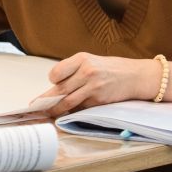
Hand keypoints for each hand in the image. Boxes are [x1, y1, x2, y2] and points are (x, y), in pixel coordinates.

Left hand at [38, 52, 157, 114]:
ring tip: (46, 113)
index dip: (53, 81)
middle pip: (60, 89)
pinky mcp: (100, 100)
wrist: (136, 76)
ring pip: (68, 101)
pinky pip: (81, 107)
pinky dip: (72, 111)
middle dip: (46, 100)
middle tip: (35, 106)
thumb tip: (56, 87)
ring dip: (55, 109)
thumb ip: (74, 71)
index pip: (57, 72)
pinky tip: (67, 113)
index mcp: (82, 59)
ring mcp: (94, 86)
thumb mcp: (92, 62)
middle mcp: (87, 71)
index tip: (52, 85)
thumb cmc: (112, 69)